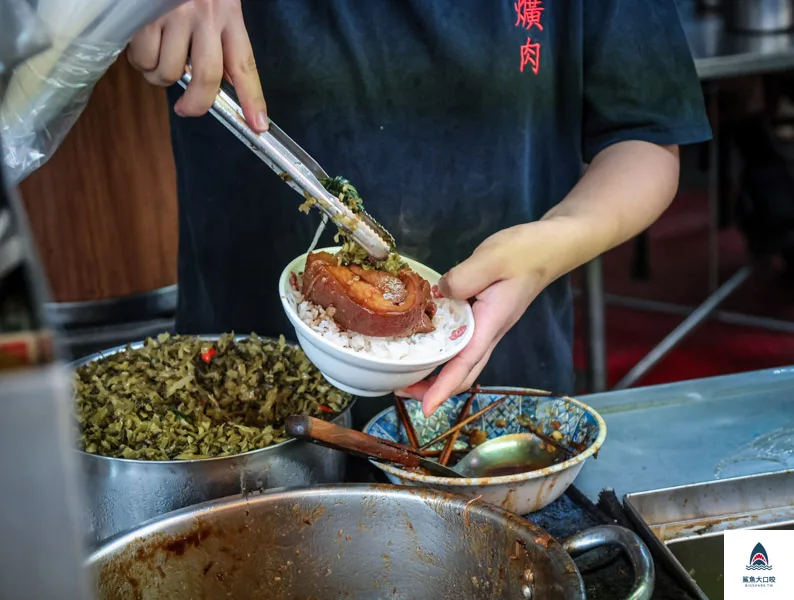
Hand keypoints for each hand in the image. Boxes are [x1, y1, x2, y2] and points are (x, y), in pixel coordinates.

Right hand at [127, 0, 267, 130]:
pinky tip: (144, 44)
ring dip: (160, 76)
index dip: (252, 99)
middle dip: (196, 104)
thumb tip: (220, 84)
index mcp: (229, 15)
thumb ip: (221, 42)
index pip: (245, 65)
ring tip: (160, 56)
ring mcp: (174, 17)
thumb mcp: (218, 5)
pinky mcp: (145, 18)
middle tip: (186, 108)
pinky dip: (141, 61)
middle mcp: (206, 17)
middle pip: (207, 79)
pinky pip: (143, 60)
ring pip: (169, 73)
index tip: (257, 125)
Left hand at [398, 221, 558, 416]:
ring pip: (462, 361)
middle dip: (434, 388)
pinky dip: (442, 351)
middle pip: (463, 373)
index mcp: (490, 323)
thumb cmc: (524, 253)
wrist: (547, 248)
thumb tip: (440, 294)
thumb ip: (462, 277)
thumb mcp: (490, 259)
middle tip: (401, 390)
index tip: (425, 409)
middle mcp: (489, 331)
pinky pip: (461, 342)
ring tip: (407, 373)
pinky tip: (425, 342)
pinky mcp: (484, 316)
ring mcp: (488, 326)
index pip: (465, 364)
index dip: (443, 389)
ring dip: (437, 373)